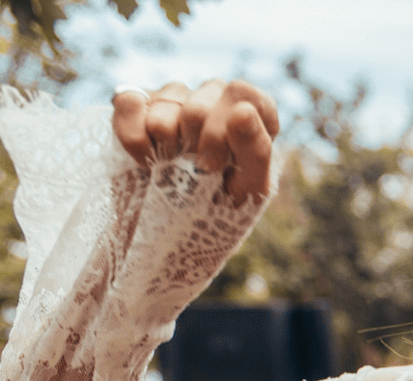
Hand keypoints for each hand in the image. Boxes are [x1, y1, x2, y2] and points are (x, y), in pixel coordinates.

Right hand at [111, 79, 278, 200]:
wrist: (174, 229)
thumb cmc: (223, 206)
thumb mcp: (249, 187)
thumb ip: (256, 148)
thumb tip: (243, 109)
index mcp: (253, 113)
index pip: (243, 93)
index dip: (226, 127)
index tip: (214, 164)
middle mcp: (216, 98)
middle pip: (207, 93)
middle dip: (198, 141)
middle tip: (196, 169)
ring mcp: (176, 98)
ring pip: (169, 99)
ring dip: (168, 144)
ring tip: (172, 165)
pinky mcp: (138, 103)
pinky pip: (130, 102)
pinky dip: (134, 138)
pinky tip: (143, 160)